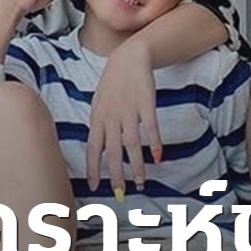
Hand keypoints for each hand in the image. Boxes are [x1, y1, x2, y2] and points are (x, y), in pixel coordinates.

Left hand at [85, 38, 159, 197]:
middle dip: (116, 174)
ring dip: (137, 165)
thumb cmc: (112, 83)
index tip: (95, 186)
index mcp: (98, 118)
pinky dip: (154, 143)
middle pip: (113, 151)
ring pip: (131, 144)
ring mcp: (129, 111)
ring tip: (141, 182)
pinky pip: (150, 128)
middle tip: (120, 192)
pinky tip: (157, 157)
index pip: (93, 148)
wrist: (128, 58)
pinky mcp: (146, 104)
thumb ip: (99, 125)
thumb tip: (98, 149)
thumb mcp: (99, 103)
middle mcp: (112, 117)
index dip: (93, 168)